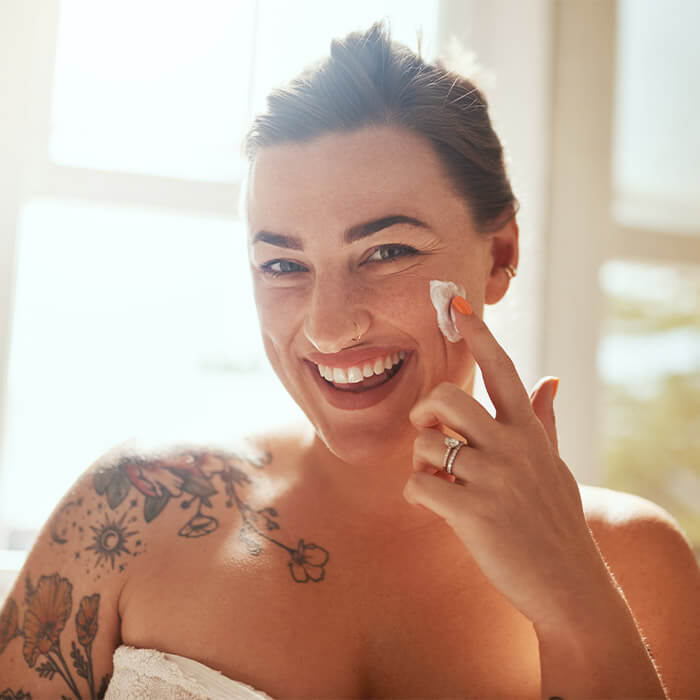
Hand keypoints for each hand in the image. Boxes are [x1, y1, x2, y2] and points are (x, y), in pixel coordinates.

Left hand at [403, 297, 605, 627]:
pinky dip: (414, 493)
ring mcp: (493, 478)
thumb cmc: (557, 521)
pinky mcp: (473, 512)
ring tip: (437, 481)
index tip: (457, 305)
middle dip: (424, 410)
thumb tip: (551, 379)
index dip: (479, 335)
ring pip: (426, 444)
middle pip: (448, 398)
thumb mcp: (555, 465)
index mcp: (529, 432)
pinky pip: (418, 485)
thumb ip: (545, 421)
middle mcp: (512, 447)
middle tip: (427, 430)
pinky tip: (428, 504)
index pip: (503, 370)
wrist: (569, 585)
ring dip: (420, 462)